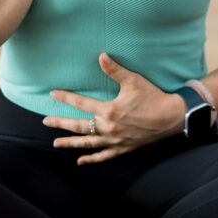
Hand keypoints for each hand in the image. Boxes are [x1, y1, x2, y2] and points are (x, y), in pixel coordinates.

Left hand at [42, 53, 184, 164]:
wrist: (172, 117)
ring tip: (56, 143)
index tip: (52, 94)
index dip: (65, 98)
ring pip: (88, 143)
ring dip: (71, 143)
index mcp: (109, 111)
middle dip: (61, 123)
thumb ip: (114, 70)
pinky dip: (91, 159)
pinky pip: (103, 156)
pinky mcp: (123, 149)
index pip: (81, 104)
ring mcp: (115, 141)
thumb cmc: (152, 97)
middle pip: (80, 126)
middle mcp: (109, 128)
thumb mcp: (133, 80)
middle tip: (45, 122)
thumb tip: (101, 56)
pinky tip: (80, 161)